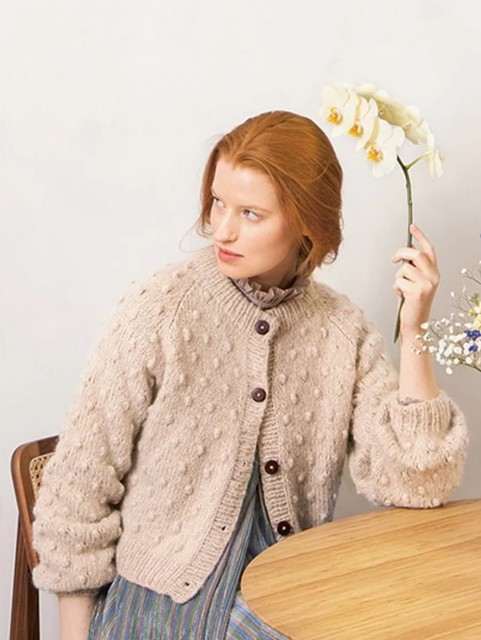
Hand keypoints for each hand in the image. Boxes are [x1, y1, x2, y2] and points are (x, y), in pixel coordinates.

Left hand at [391, 224, 439, 338]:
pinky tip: (401, 296)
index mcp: (434, 273)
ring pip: (404, 268)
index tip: (412, 227)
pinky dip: (396, 287)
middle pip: (415, 254)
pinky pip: (399, 281)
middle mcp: (433, 277)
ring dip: (398, 277)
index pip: (429, 250)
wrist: (414, 324)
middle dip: (401, 254)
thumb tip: (403, 255)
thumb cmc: (411, 303)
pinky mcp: (418, 292)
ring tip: (401, 288)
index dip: (420, 237)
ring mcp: (427, 284)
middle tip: (393, 260)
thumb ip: (412, 268)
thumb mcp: (414, 282)